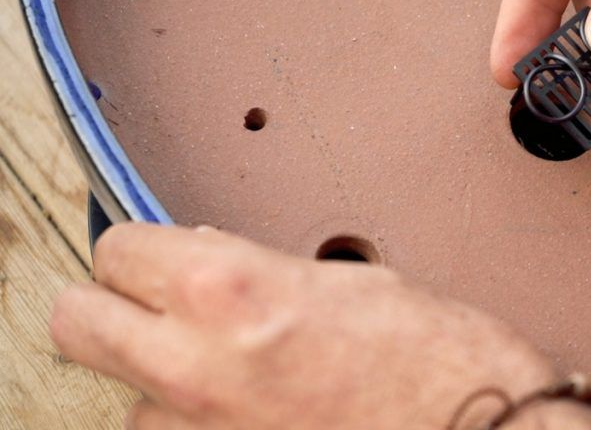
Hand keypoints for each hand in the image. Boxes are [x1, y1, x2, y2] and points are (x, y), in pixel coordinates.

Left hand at [50, 224, 590, 428]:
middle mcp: (197, 369)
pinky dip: (200, 423)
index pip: (117, 249)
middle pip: (75, 322)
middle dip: (110, 304)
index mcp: (232, 293)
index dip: (141, 249)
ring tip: (229, 368)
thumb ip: (260, 269)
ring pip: (125, 396)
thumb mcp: (351, 281)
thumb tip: (208, 263)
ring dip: (161, 377)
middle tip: (151, 300)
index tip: (159, 253)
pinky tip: (253, 407)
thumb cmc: (444, 363)